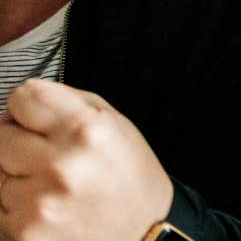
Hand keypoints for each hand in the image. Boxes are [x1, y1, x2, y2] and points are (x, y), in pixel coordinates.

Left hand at [0, 80, 171, 240]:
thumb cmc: (131, 183)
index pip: (23, 97)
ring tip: (54, 186)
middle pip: (1, 134)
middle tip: (49, 156)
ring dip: (18, 176)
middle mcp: (61, 166)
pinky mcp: (22, 232)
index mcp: (88, 131)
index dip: (28, 106)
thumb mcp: (118, 127)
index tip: (33, 115)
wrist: (143, 237)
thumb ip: (69, 103)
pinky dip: (17, 205)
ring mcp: (37, 202)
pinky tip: (49, 207)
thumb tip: (22, 100)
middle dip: (19, 141)